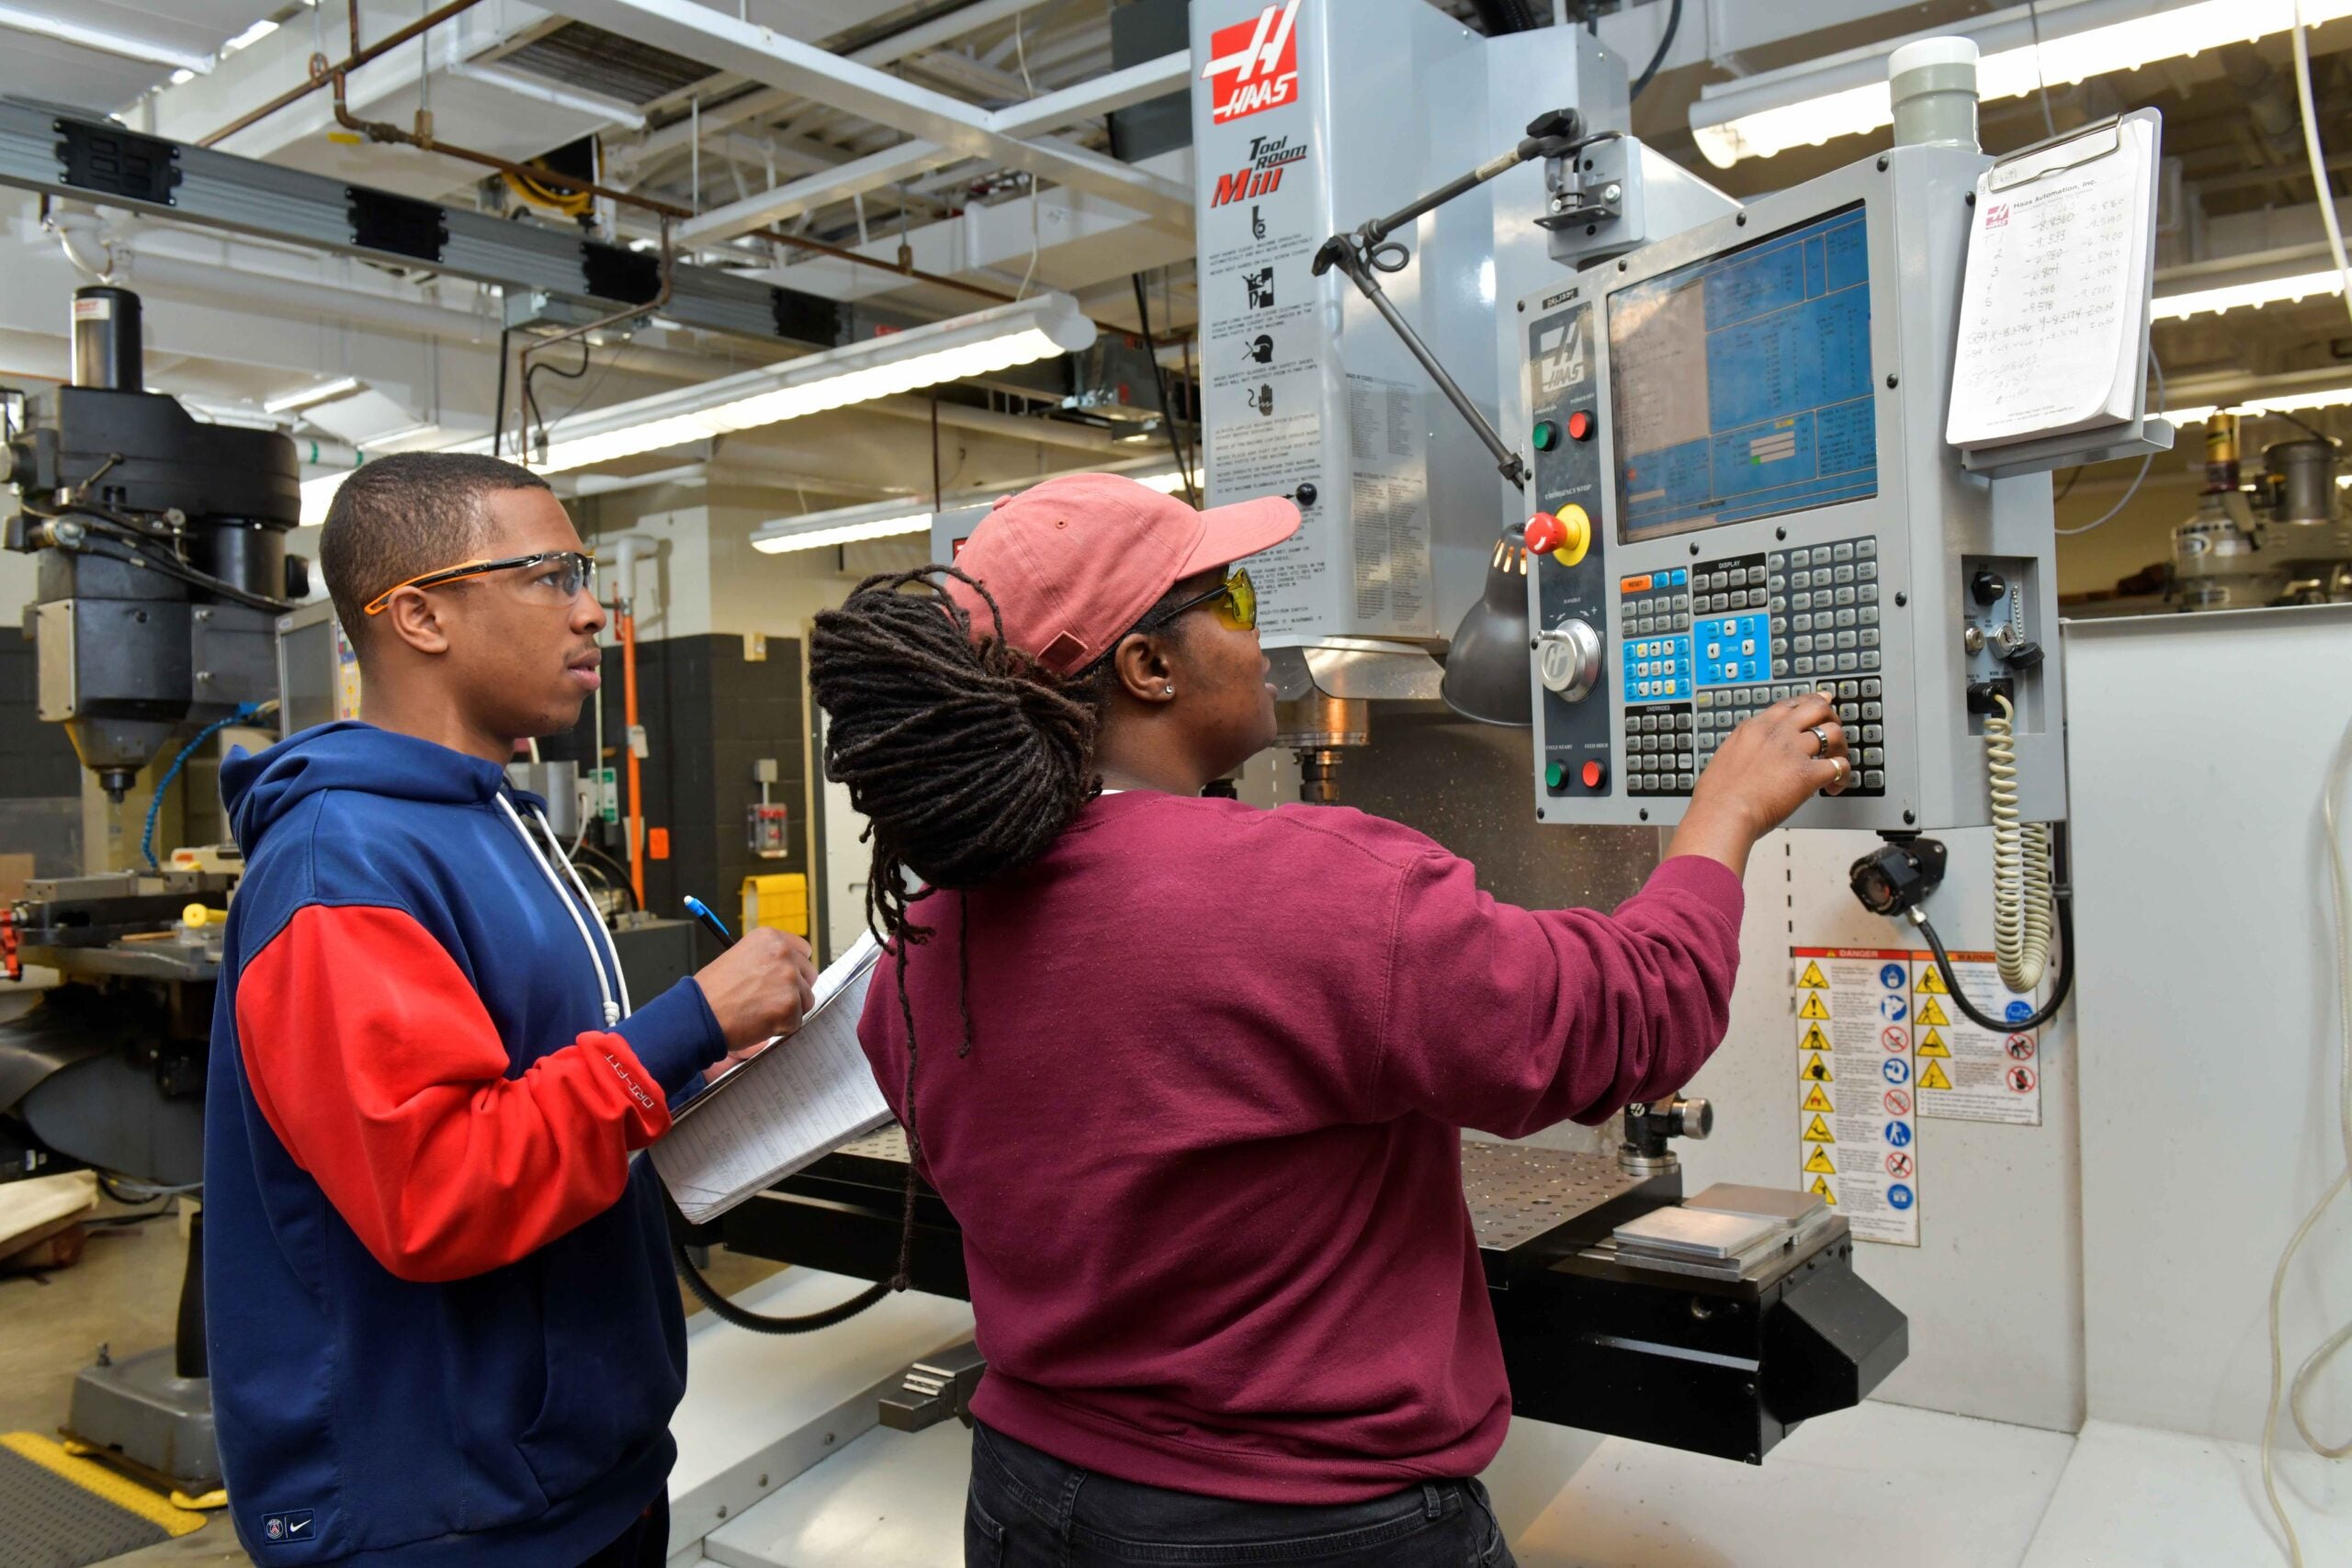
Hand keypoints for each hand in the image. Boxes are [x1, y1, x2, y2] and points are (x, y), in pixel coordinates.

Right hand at [695, 926, 816, 1056]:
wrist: (698, 1014)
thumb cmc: (713, 991)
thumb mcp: (740, 957)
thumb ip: (768, 960)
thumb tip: (792, 970)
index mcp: (770, 938)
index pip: (803, 951)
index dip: (794, 969)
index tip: (783, 979)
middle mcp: (783, 954)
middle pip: (809, 975)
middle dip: (794, 990)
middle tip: (769, 1000)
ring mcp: (788, 979)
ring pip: (805, 1000)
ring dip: (787, 1010)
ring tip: (759, 1011)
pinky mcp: (789, 1006)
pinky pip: (796, 1021)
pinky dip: (781, 1028)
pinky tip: (759, 1022)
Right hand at [1670, 690, 1851, 874]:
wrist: (1722, 814)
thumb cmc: (1717, 797)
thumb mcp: (1726, 758)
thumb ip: (1745, 750)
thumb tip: (1751, 758)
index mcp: (1754, 728)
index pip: (1789, 705)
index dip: (1809, 703)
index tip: (1821, 704)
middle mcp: (1776, 733)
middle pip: (1817, 708)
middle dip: (1831, 719)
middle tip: (1833, 736)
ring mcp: (1793, 751)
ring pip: (1834, 733)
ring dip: (1840, 748)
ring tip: (1835, 762)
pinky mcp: (1807, 773)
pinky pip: (1839, 766)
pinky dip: (1843, 775)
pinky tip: (1834, 786)